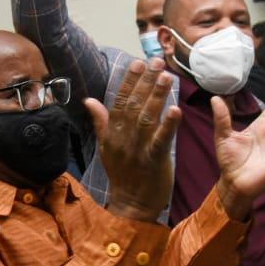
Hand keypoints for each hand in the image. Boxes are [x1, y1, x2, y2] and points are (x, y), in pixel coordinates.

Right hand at [85, 58, 180, 222]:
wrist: (131, 203)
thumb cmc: (122, 173)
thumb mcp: (106, 146)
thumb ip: (101, 121)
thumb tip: (89, 100)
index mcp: (112, 133)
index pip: (120, 101)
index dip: (129, 81)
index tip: (137, 63)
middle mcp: (123, 138)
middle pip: (134, 105)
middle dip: (145, 82)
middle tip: (156, 62)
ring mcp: (137, 149)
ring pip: (146, 117)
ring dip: (157, 96)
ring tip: (166, 77)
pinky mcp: (153, 160)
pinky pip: (161, 140)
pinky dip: (168, 125)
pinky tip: (175, 109)